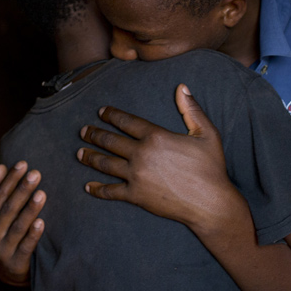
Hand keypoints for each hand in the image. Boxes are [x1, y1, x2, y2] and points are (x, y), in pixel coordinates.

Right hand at [0, 161, 45, 286]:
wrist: (9, 273)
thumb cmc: (7, 236)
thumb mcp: (0, 216)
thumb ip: (0, 193)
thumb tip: (0, 166)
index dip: (11, 180)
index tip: (23, 164)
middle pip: (9, 209)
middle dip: (22, 190)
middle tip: (36, 174)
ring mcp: (2, 249)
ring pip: (17, 226)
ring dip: (30, 210)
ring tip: (42, 194)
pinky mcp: (15, 264)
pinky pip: (25, 247)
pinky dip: (33, 235)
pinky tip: (42, 222)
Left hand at [77, 84, 247, 234]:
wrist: (210, 203)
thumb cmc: (210, 168)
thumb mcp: (206, 134)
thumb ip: (192, 109)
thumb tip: (182, 87)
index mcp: (156, 136)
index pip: (126, 121)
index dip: (111, 115)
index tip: (101, 111)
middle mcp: (141, 154)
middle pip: (110, 141)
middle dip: (94, 134)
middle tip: (83, 131)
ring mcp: (136, 175)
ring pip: (105, 163)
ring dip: (90, 156)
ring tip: (79, 152)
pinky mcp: (136, 196)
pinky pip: (111, 191)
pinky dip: (98, 189)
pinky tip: (88, 186)